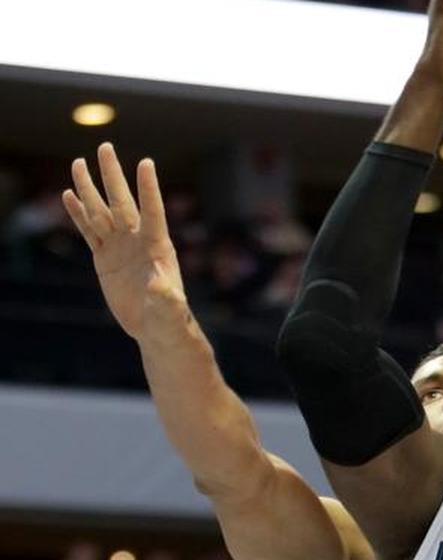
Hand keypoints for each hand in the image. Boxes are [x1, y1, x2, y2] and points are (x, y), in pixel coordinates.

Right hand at [62, 143, 187, 342]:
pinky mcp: (104, 257)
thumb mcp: (170, 309)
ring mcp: (120, 246)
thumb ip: (167, 297)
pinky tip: (69, 195)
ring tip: (78, 162)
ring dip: (89, 188)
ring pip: (101, 211)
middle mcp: (138, 239)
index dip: (148, 188)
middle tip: (104, 147)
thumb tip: (162, 288)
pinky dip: (78, 213)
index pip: (152, 211)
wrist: (155, 327)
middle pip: (122, 202)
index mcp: (158, 246)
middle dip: (112, 175)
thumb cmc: (169, 318)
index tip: (145, 162)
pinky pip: (89, 230)